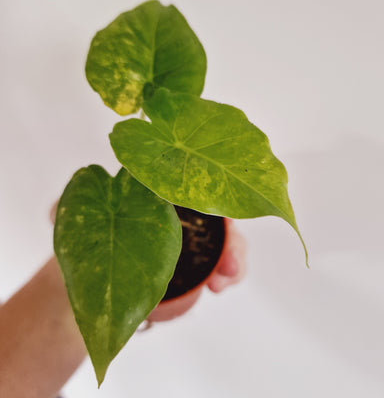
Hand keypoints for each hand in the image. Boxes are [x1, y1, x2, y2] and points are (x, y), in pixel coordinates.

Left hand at [51, 203, 246, 292]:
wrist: (87, 285)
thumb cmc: (85, 245)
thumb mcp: (73, 223)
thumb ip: (67, 210)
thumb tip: (59, 209)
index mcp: (158, 197)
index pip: (193, 186)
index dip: (212, 195)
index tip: (218, 219)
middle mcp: (179, 218)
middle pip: (217, 220)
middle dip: (231, 239)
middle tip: (229, 265)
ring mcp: (189, 246)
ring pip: (223, 246)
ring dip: (233, 261)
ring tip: (223, 282)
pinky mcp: (190, 273)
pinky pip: (216, 271)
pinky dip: (224, 277)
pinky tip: (216, 288)